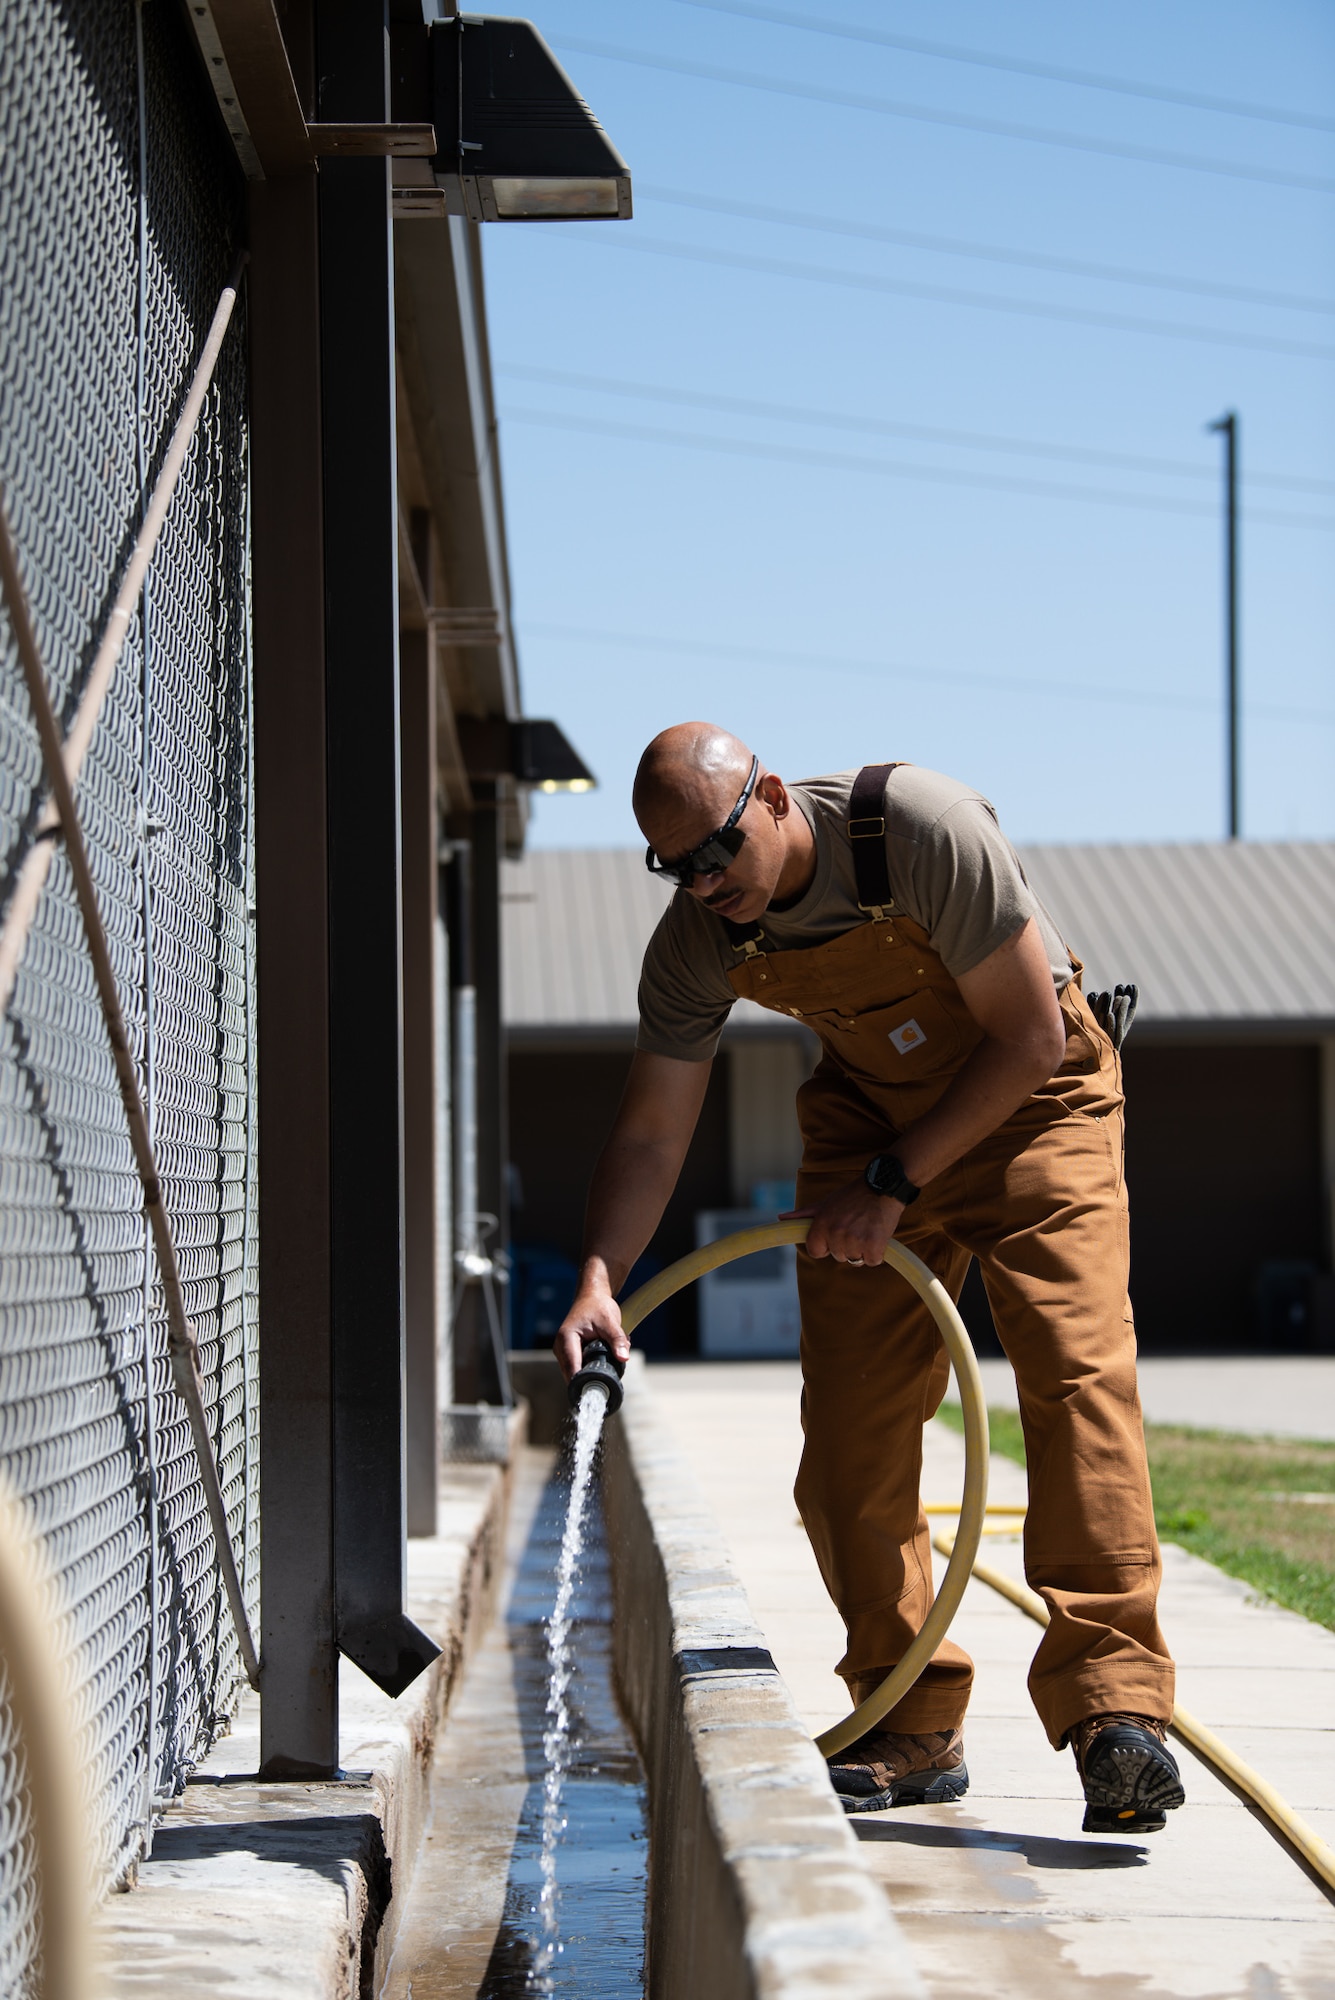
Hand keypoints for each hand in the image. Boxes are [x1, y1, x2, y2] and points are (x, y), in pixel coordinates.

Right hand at [554, 1280, 630, 1380]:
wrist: (592, 1297)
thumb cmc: (598, 1306)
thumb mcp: (610, 1321)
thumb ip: (617, 1340)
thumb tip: (624, 1358)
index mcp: (566, 1339)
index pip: (572, 1369)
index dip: (582, 1383)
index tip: (595, 1393)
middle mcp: (560, 1348)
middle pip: (573, 1375)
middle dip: (591, 1378)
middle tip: (611, 1376)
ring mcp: (564, 1352)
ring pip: (577, 1373)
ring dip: (593, 1372)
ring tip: (610, 1359)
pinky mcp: (570, 1354)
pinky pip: (580, 1367)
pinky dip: (592, 1366)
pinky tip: (605, 1357)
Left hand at [787, 1182, 903, 1265]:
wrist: (882, 1186)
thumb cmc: (853, 1195)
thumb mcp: (826, 1202)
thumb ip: (803, 1214)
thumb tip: (781, 1218)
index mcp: (822, 1224)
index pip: (815, 1251)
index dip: (825, 1246)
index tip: (835, 1236)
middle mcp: (836, 1234)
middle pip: (838, 1256)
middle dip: (846, 1245)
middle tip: (856, 1226)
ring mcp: (855, 1241)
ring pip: (855, 1259)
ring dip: (862, 1249)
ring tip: (867, 1228)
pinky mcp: (874, 1246)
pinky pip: (872, 1261)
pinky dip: (877, 1252)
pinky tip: (877, 1234)